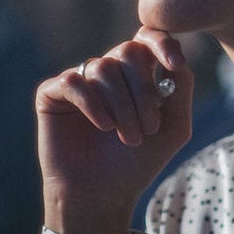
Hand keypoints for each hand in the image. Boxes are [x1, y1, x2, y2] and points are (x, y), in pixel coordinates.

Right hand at [38, 27, 194, 233]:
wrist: (102, 194)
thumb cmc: (138, 163)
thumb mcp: (174, 127)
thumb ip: (181, 89)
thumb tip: (178, 56)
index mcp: (136, 74)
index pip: (147, 39)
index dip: (162, 43)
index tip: (175, 64)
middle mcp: (107, 72)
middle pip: (128, 51)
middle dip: (143, 90)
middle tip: (148, 128)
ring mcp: (79, 81)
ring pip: (103, 67)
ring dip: (122, 105)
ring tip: (128, 137)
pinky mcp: (51, 94)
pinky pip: (73, 81)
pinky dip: (92, 103)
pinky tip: (104, 126)